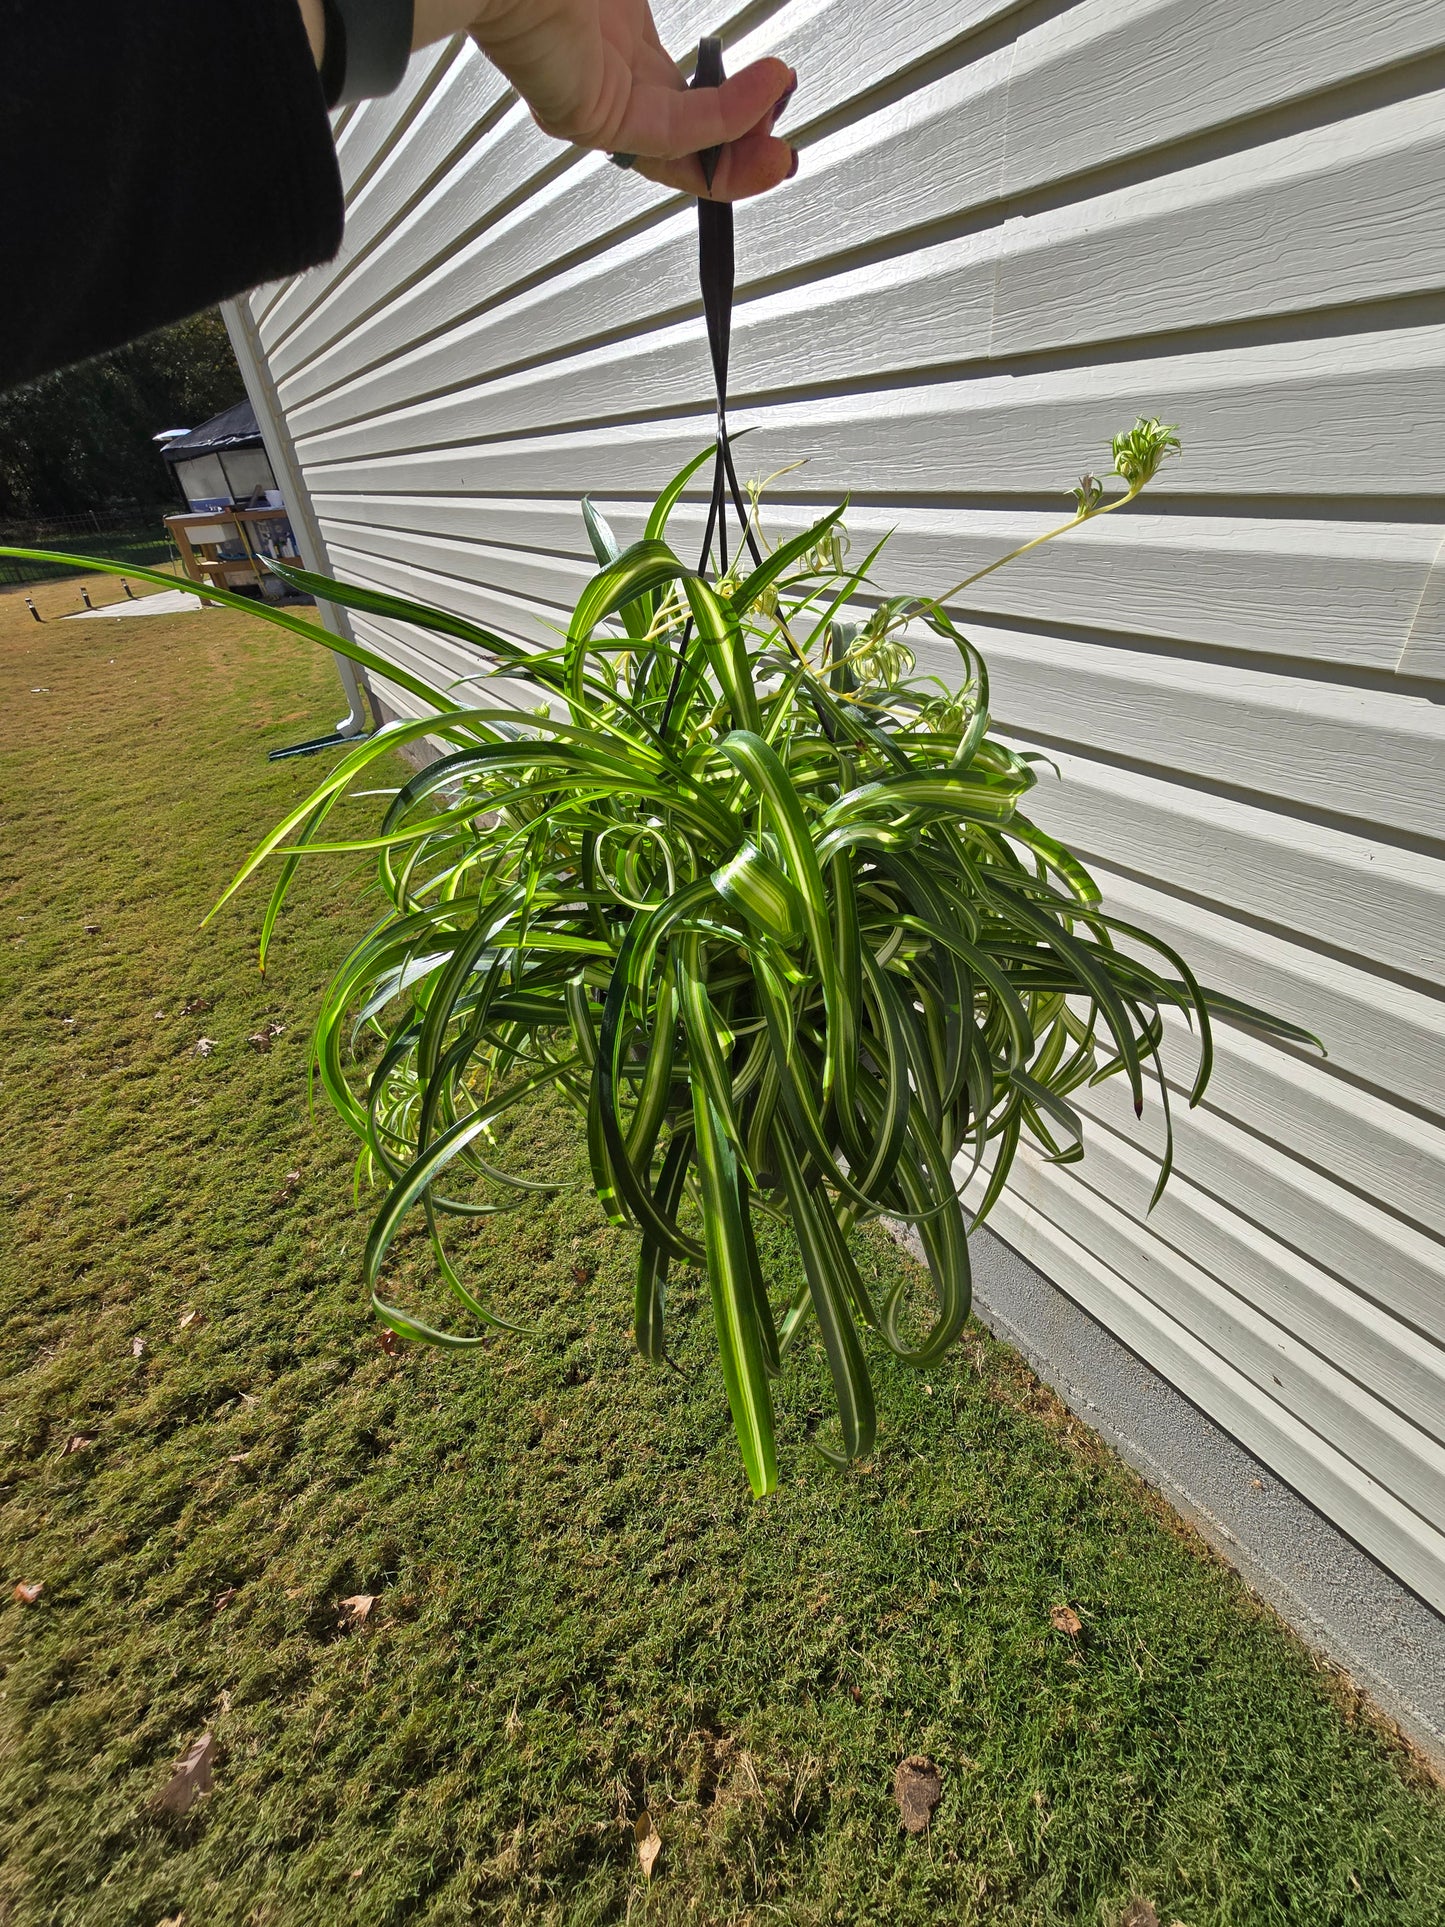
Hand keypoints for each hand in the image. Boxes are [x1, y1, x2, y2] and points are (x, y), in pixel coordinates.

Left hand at [465, 0, 796, 199]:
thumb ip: (670, 4)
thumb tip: (736, 33)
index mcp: (611, 39)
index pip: (682, 97)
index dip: (733, 106)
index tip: (773, 92)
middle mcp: (605, 77)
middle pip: (686, 139)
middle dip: (742, 148)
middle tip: (779, 147)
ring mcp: (599, 103)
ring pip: (683, 153)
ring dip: (740, 157)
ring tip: (780, 150)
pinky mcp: (598, 117)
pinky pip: (676, 131)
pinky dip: (728, 119)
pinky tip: (766, 94)